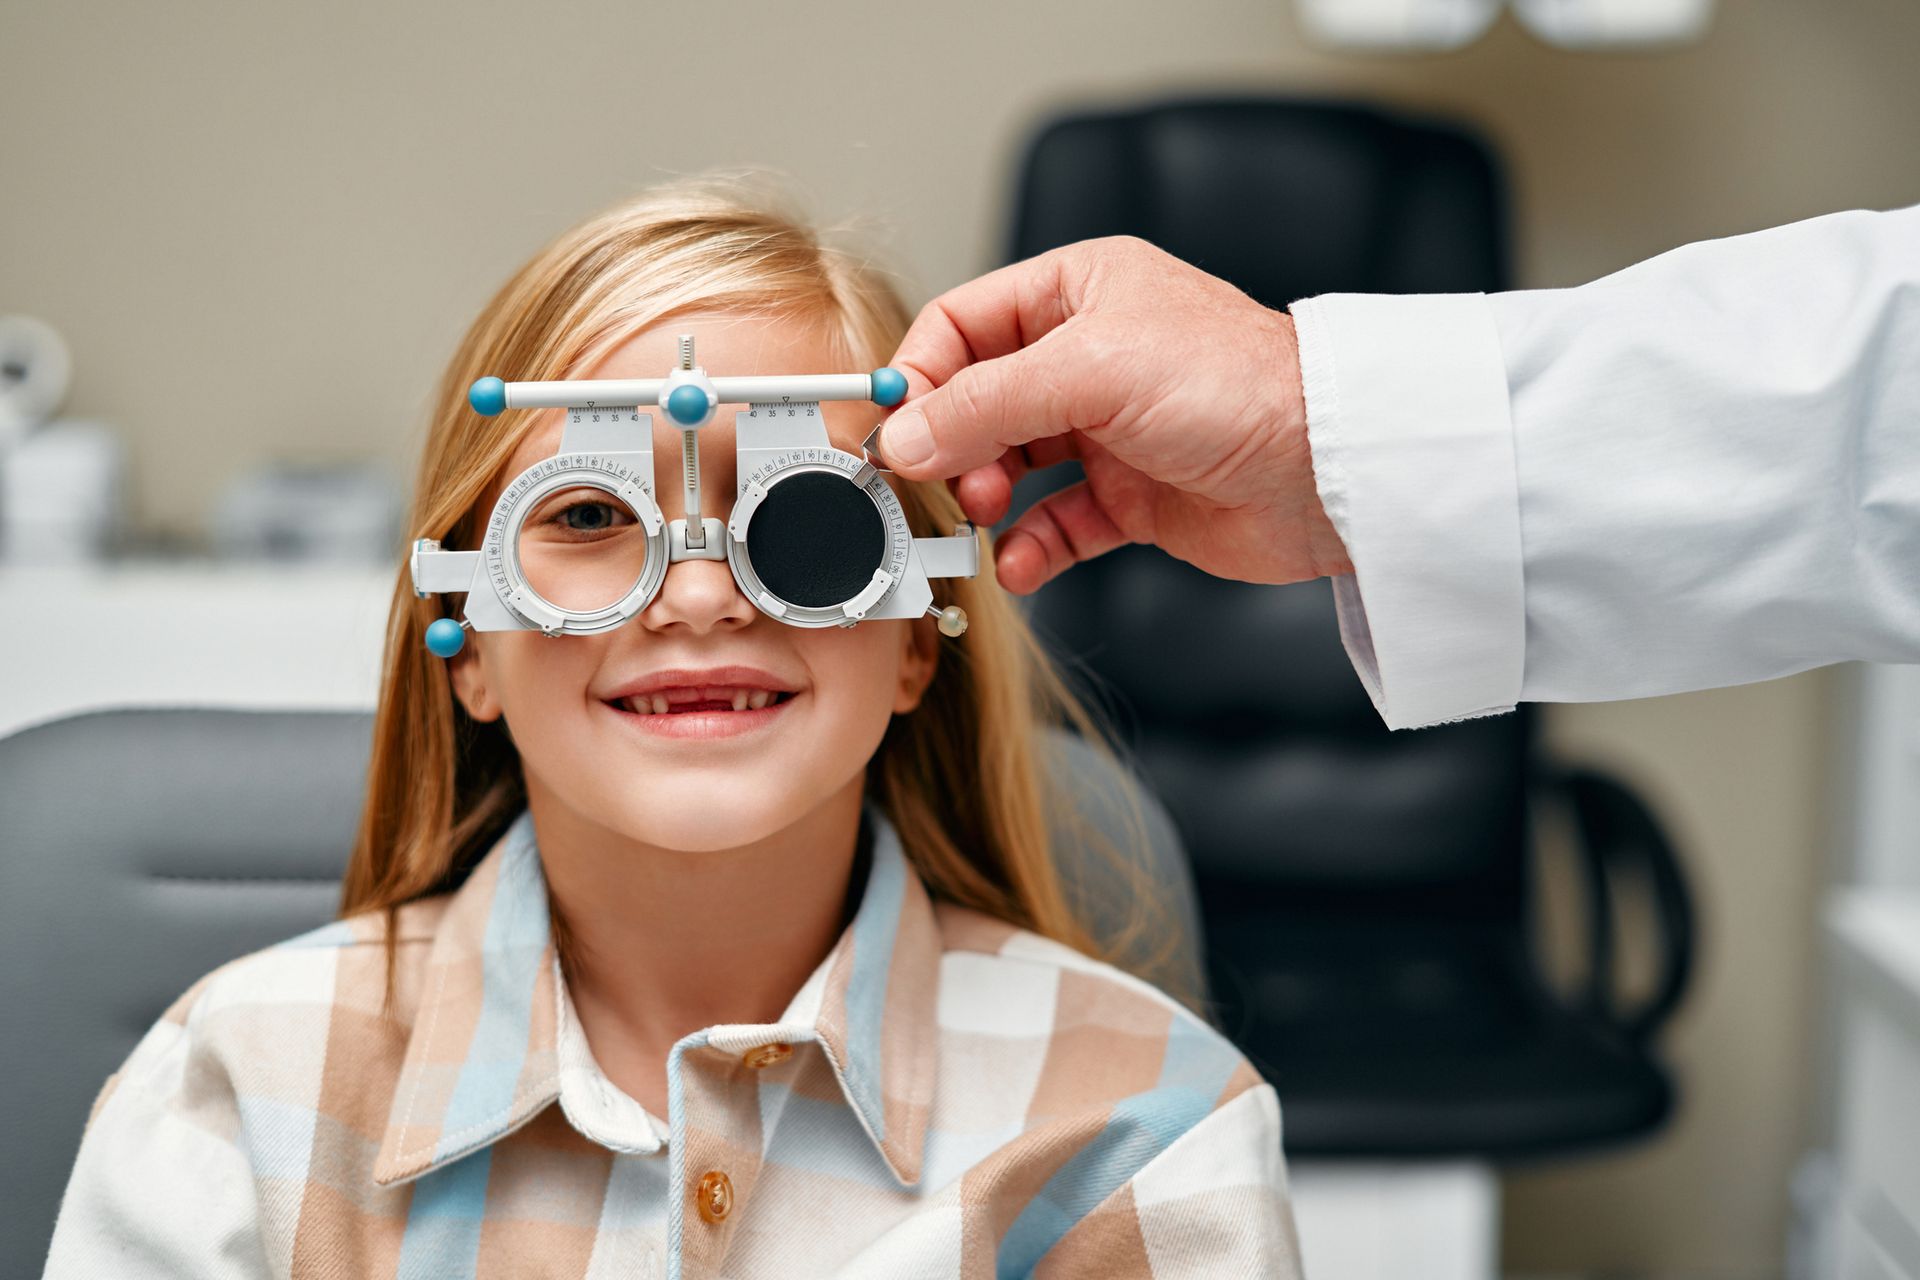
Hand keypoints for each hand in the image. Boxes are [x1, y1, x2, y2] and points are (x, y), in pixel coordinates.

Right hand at [879, 235, 1350, 592]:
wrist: (1332, 470)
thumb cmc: (1240, 386)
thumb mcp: (1094, 371)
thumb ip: (987, 405)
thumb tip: (906, 436)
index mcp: (1078, 292)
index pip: (960, 325)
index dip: (918, 376)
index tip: (891, 430)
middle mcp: (1088, 357)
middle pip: (976, 403)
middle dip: (951, 448)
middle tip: (941, 484)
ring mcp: (1108, 431)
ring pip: (1009, 468)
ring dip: (984, 500)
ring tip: (984, 519)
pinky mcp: (1131, 498)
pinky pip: (1055, 526)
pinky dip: (1030, 548)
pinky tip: (1020, 563)